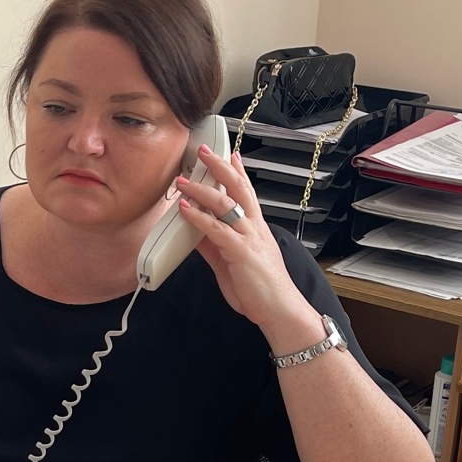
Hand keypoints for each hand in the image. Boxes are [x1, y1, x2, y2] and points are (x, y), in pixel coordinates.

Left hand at [174, 145, 325, 351]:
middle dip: (220, 167)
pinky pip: (217, 230)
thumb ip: (214, 245)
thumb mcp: (232, 262)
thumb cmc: (260, 288)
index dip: (238, 172)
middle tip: (203, 151)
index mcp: (255, 228)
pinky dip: (198, 218)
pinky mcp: (241, 252)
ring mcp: (249, 238)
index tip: (230, 153)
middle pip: (238, 188)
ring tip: (182, 180)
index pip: (247, 192)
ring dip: (201, 189)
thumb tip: (195, 234)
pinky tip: (185, 209)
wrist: (279, 310)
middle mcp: (254, 228)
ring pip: (226, 205)